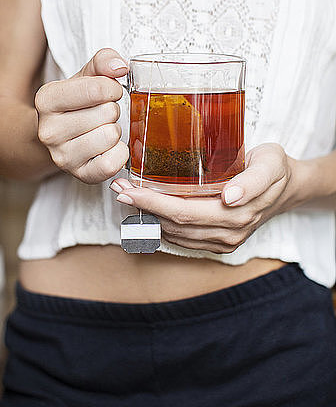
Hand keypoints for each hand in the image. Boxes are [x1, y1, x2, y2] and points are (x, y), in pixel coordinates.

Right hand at [35, 48, 129, 183]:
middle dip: (112, 110)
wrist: (57, 137)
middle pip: (108, 113)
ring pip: (111, 136)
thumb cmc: (76, 103)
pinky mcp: (79, 175)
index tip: (108, 92)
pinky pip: (112, 163)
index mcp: (46, 99)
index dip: (112, 88)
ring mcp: (62, 157)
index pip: (98, 89)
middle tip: (100, 114)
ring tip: (101, 129)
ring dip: (115, 131)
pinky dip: (119, 154)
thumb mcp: (85, 76)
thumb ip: (103, 61)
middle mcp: (48, 131)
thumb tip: (120, 67)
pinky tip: (108, 148)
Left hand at [110, 143, 299, 252]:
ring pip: (176, 235)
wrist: (288, 187)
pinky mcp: (219, 243)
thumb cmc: (275, 169)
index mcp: (238, 214)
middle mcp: (228, 234)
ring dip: (148, 218)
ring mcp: (223, 241)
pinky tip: (148, 209)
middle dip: (142, 208)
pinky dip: (161, 225)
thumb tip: (229, 198)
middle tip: (118, 189)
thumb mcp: (271, 163)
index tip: (128, 190)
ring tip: (127, 196)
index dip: (153, 203)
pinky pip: (183, 239)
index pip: (184, 213)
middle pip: (174, 225)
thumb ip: (253, 181)